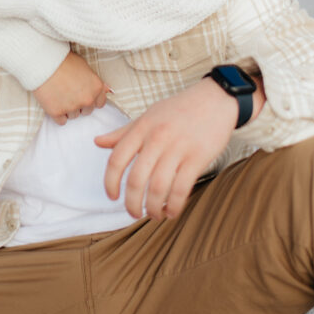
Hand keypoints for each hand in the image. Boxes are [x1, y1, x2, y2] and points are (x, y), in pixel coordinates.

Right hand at [33, 52, 109, 124]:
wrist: (43, 61)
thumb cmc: (64, 60)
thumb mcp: (85, 66)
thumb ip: (96, 81)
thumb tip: (108, 90)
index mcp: (96, 87)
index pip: (100, 103)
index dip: (91, 98)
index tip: (82, 93)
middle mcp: (87, 99)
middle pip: (86, 111)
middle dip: (79, 104)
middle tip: (68, 92)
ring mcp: (72, 107)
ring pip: (73, 116)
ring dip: (68, 108)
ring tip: (59, 94)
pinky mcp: (57, 112)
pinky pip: (61, 121)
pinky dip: (57, 113)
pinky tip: (53, 101)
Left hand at [94, 76, 262, 220]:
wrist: (215, 98)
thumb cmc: (179, 109)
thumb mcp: (148, 116)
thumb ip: (123, 132)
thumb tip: (97, 142)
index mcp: (142, 127)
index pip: (117, 159)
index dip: (110, 182)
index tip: (112, 196)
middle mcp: (157, 138)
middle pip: (136, 179)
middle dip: (132, 203)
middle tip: (134, 213)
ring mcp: (178, 148)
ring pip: (158, 188)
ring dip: (153, 208)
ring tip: (154, 214)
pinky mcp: (197, 158)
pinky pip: (181, 188)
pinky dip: (174, 206)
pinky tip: (171, 211)